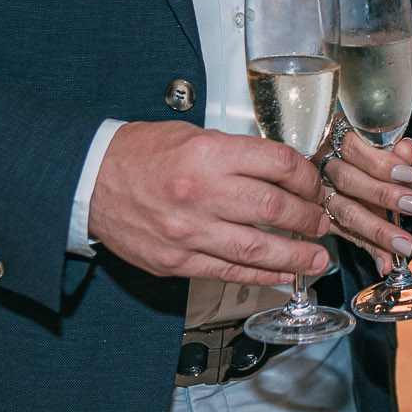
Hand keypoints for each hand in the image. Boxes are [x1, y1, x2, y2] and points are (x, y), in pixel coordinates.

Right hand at [86, 119, 331, 286]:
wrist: (89, 181)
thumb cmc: (139, 154)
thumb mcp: (191, 136)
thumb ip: (235, 154)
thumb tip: (279, 172)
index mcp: (207, 154)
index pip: (276, 164)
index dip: (306, 177)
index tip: (314, 184)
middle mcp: (201, 193)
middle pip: (274, 208)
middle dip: (308, 217)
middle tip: (322, 221)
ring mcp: (189, 232)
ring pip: (257, 248)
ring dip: (296, 256)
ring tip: (317, 258)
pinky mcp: (177, 261)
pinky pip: (229, 271)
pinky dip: (262, 275)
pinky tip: (283, 275)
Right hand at [323, 132, 411, 272]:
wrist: (342, 167)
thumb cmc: (363, 151)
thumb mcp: (379, 144)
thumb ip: (394, 149)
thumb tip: (407, 150)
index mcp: (334, 137)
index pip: (352, 147)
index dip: (379, 161)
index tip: (405, 173)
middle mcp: (321, 164)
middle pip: (347, 180)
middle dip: (382, 194)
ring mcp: (318, 194)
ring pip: (344, 211)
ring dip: (377, 229)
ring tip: (403, 243)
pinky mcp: (322, 219)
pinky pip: (345, 235)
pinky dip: (369, 248)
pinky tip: (385, 261)